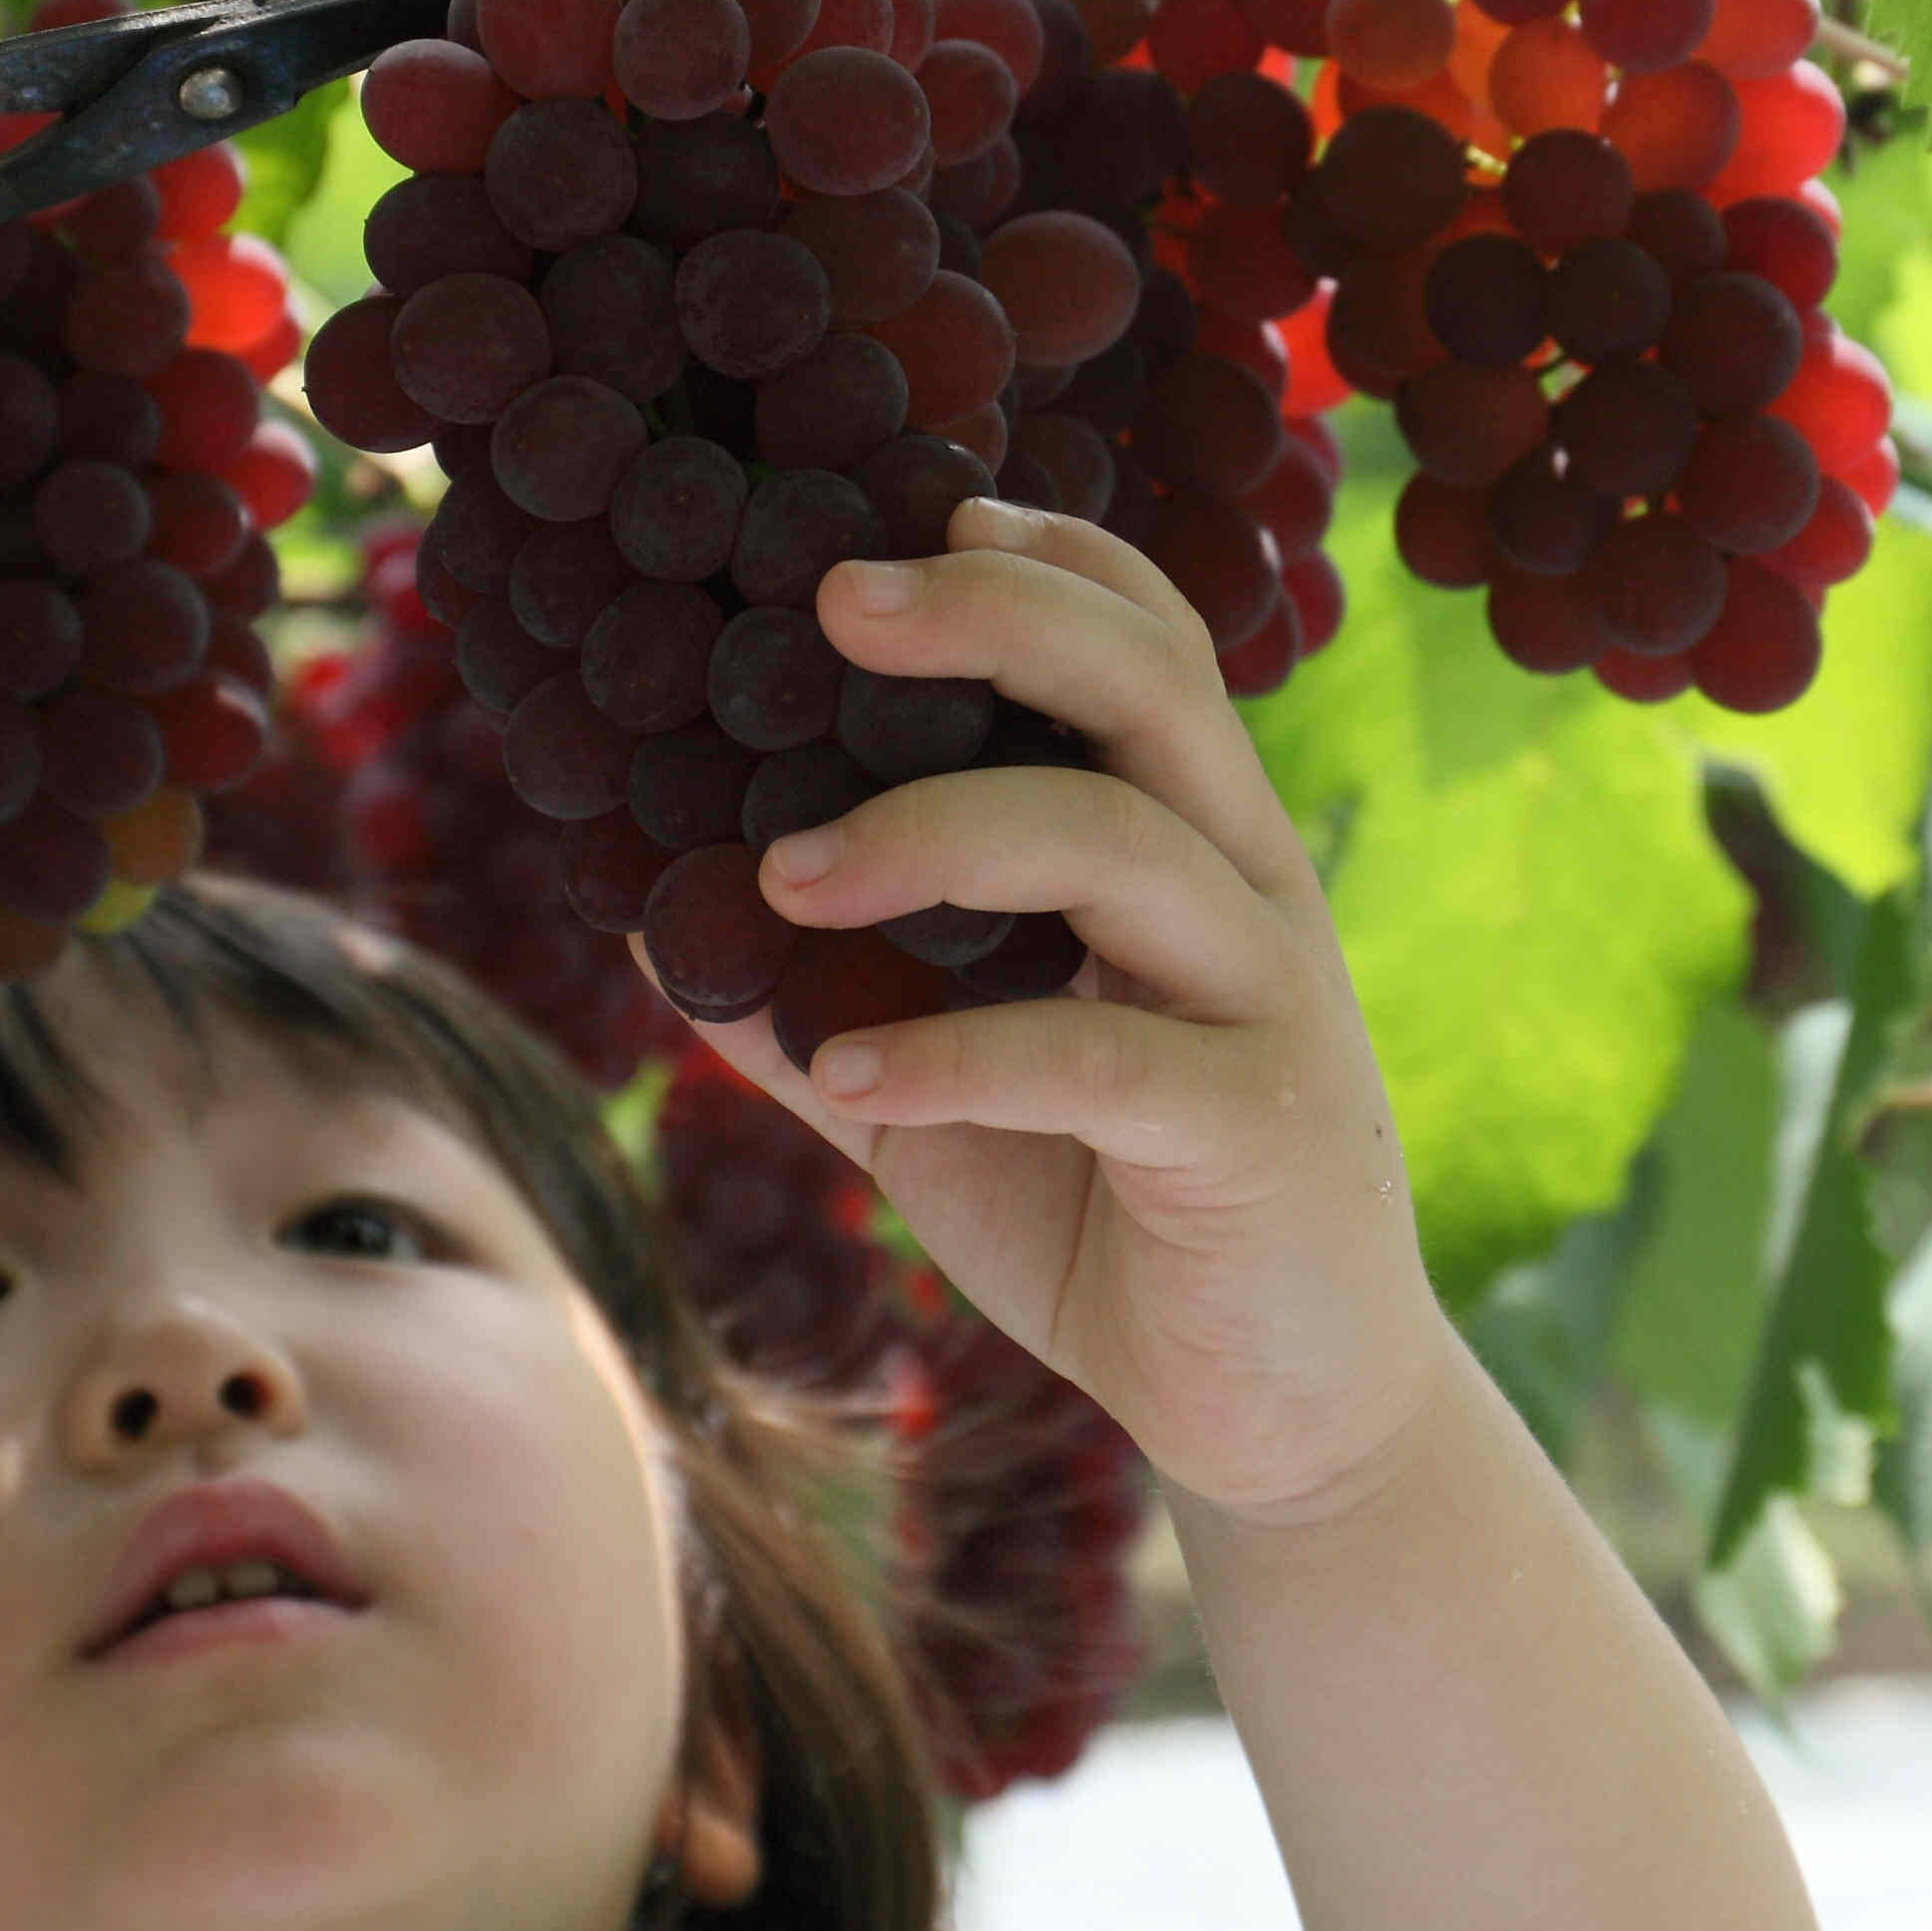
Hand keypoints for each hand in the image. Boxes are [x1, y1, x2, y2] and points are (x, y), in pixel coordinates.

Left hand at [627, 494, 1443, 1523]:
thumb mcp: (943, 1094)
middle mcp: (1249, 890)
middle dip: (989, 616)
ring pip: (1120, 844)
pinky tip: (845, 1073)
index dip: (1040, 554)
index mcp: (1194, 845)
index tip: (894, 523)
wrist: (1284, 1407)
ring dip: (932, 834)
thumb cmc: (1113, 1216)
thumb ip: (822, 1002)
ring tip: (782, 877)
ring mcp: (1268, 1004)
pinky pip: (1102, 1058)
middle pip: (1146, 684)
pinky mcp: (1255, 1133)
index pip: (1150, 638)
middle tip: (828, 605)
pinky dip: (957, 1054)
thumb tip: (647, 919)